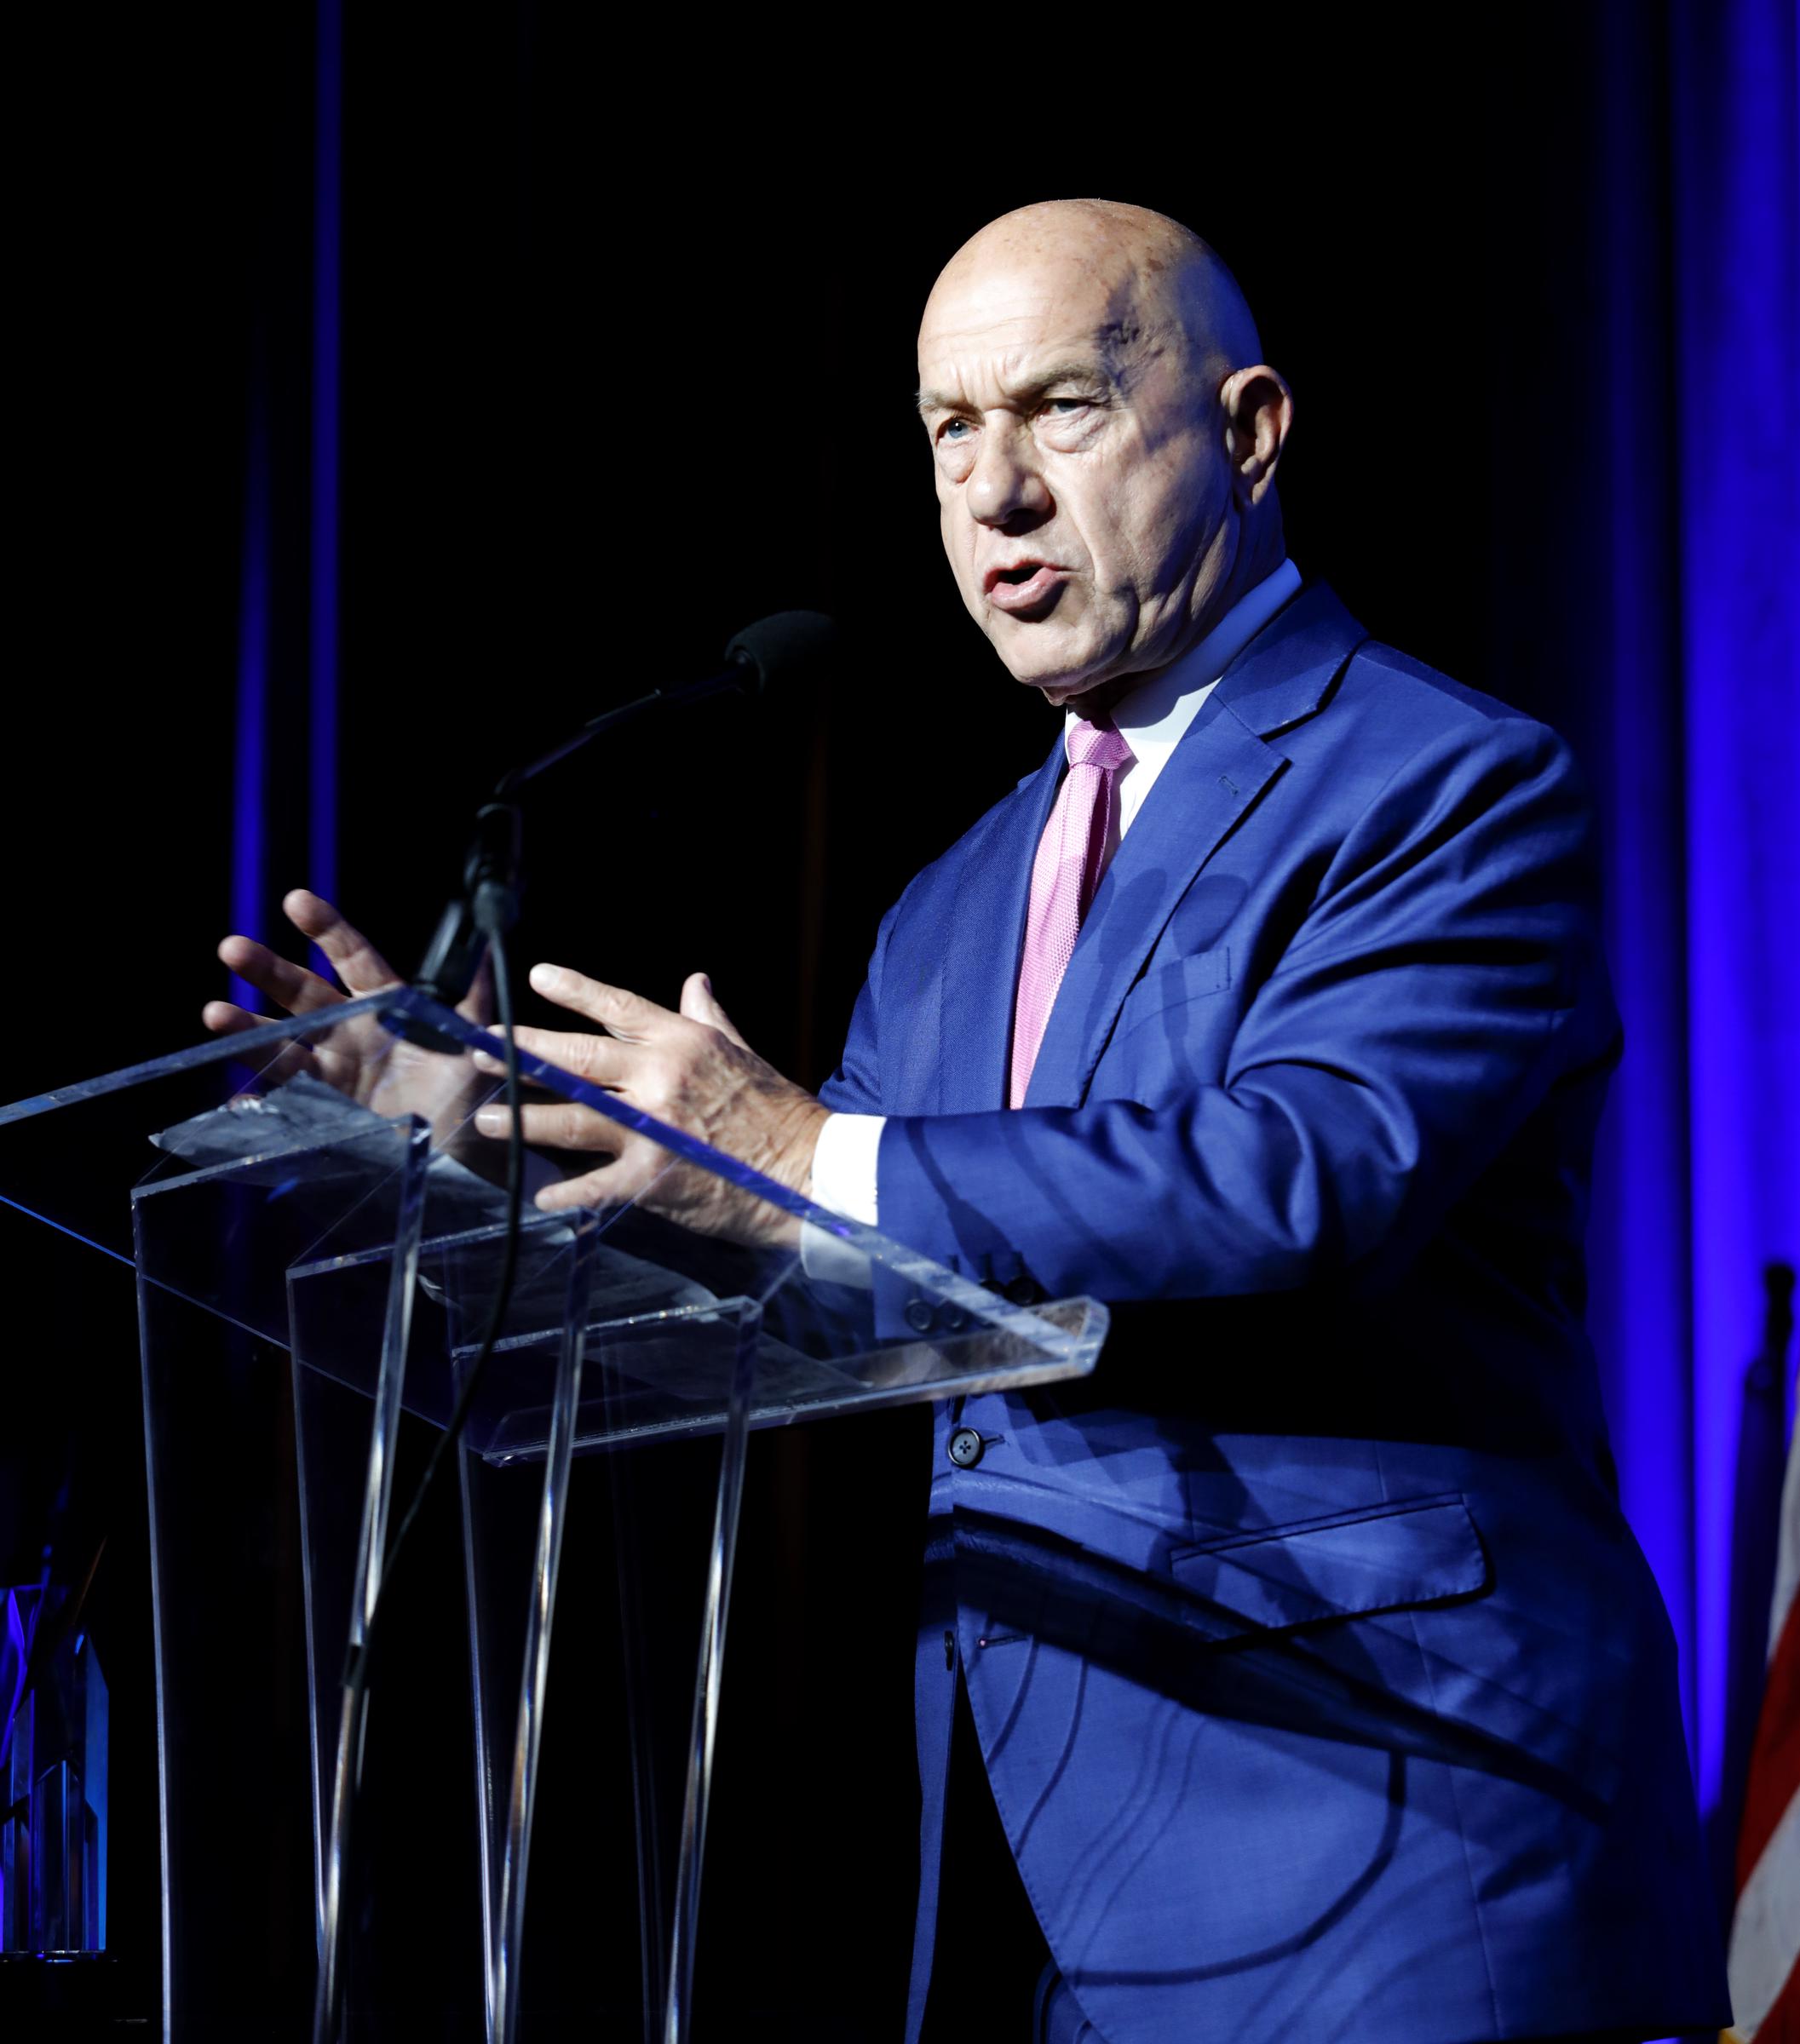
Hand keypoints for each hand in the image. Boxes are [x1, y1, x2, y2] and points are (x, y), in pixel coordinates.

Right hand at [204, 889, 491, 1146]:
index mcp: (387, 1004)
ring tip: (214, 1013)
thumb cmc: (468, 1089)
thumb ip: (476, 993)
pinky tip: (242, 1099)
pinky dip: (262, 1099)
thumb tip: (487, 944)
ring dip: (247, 1028)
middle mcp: (352, 1030)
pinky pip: (287, 1099)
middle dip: (268, 970)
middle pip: (303, 993)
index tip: (297, 902)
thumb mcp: (475, 1039)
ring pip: (283, 1041)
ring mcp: (334, 1068)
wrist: (463, 1151)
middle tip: (232, 948)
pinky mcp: (325, 1108)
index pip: (353, 957)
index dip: (326, 930)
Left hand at [471, 963, 828, 1249]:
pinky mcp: (654, 1179)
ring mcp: (654, 1129)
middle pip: (577, 1057)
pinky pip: (595, 1185)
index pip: (619, 1007)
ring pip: (572, 1118)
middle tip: (483, 1047)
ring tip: (487, 1119)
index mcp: (683, 1043)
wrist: (810, 1171)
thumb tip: (695, 980)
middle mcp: (662, 1078)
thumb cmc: (778, 1113)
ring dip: (523, 1119)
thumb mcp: (742, 1053)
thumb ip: (708, 1018)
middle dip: (523, 1051)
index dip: (575, 990)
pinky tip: (541, 1195)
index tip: (537, 976)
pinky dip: (566, 1192)